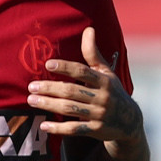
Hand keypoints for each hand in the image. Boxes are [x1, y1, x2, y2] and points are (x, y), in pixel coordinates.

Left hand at [28, 28, 141, 142]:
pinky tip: (44, 125)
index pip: (82, 71)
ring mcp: (99, 115)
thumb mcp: (105, 72)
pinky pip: (75, 129)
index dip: (65, 67)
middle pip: (72, 91)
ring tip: (31, 101)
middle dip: (50, 88)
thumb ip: (93, 53)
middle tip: (31, 86)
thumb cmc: (112, 91)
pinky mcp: (96, 130)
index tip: (48, 64)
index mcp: (104, 81)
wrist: (129, 122)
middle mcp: (102, 97)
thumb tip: (88, 29)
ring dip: (49, 105)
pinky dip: (59, 128)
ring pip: (70, 109)